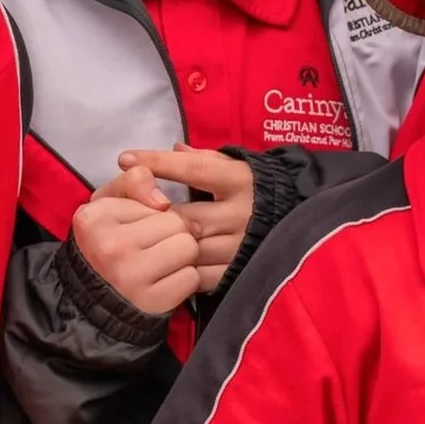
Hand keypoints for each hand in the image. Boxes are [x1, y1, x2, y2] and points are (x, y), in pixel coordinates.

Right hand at [71, 164, 201, 314]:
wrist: (95, 296)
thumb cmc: (108, 242)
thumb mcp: (110, 201)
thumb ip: (136, 180)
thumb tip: (162, 201)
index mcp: (96, 218)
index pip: (160, 203)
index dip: (157, 214)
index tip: (139, 227)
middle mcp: (111, 248)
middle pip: (179, 224)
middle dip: (173, 233)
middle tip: (153, 246)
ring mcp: (131, 278)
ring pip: (189, 248)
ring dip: (182, 255)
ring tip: (160, 261)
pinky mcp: (151, 302)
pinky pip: (192, 278)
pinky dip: (183, 279)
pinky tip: (163, 280)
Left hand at [119, 145, 252, 294]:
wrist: (298, 218)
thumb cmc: (252, 188)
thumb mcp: (233, 166)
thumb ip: (203, 159)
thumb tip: (175, 147)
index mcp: (239, 179)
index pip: (193, 168)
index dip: (158, 162)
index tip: (126, 159)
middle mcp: (243, 211)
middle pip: (188, 216)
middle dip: (155, 217)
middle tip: (126, 216)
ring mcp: (243, 244)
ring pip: (193, 247)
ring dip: (164, 245)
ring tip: (139, 241)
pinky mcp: (242, 270)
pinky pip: (204, 276)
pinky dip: (181, 270)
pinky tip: (165, 264)